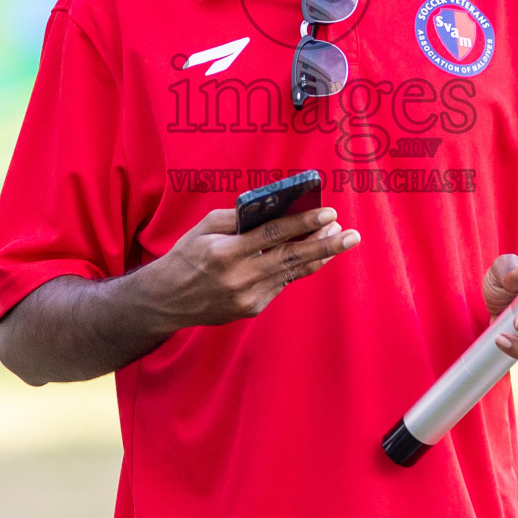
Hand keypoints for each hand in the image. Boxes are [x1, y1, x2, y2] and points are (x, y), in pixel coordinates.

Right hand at [146, 206, 359, 330]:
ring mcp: (248, 297)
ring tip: (340, 239)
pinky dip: (297, 268)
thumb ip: (237, 218)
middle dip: (325, 244)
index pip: (272, 235)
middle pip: (292, 258)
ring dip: (319, 254)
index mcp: (225, 253)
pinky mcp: (252, 309)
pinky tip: (313, 254)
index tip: (328, 212)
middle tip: (351, 233)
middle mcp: (239, 278)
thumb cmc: (186, 256)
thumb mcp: (204, 229)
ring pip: (292, 273)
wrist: (166, 300)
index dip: (303, 223)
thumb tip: (273, 208)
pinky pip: (281, 284)